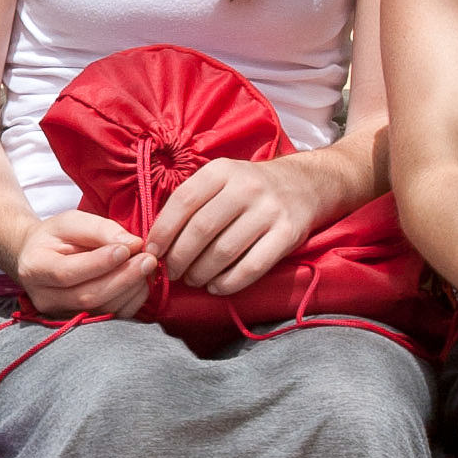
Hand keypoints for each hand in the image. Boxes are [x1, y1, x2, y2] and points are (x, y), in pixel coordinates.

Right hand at [9, 208, 154, 318]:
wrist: (39, 259)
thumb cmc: (55, 237)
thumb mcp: (70, 222)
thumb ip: (99, 229)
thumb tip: (132, 243)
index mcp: (35, 268)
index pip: (66, 272)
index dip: (99, 263)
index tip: (127, 248)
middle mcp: (45, 298)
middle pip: (88, 296)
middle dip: (123, 277)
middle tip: (148, 259)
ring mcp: (62, 316)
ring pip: (103, 310)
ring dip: (130, 289)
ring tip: (146, 266)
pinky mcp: (80, 324)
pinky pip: (112, 318)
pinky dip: (132, 301)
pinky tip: (140, 282)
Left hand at [147, 150, 350, 296]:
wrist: (304, 184)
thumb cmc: (249, 189)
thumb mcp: (221, 180)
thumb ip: (191, 203)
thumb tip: (157, 243)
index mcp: (221, 171)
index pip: (183, 202)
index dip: (163, 232)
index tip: (153, 253)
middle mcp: (246, 187)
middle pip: (201, 230)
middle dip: (180, 258)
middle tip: (173, 272)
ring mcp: (269, 210)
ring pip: (224, 252)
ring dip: (201, 273)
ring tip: (194, 279)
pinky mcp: (288, 233)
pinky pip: (252, 266)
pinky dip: (229, 282)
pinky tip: (217, 287)